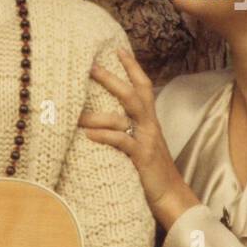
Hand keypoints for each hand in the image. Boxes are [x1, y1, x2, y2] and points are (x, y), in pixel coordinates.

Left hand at [79, 47, 197, 225]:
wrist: (171, 196)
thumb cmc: (152, 171)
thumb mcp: (143, 145)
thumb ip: (129, 129)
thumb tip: (106, 117)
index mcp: (150, 121)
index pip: (143, 86)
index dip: (133, 67)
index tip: (118, 49)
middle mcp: (150, 126)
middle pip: (133, 94)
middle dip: (112, 79)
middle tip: (90, 66)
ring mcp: (146, 141)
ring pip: (122, 117)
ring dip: (96, 113)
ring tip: (74, 110)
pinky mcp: (141, 158)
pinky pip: (121, 142)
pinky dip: (103, 136)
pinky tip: (86, 134)